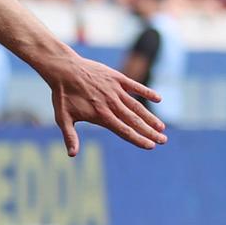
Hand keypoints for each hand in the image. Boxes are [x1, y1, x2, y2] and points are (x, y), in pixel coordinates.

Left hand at [45, 54, 167, 154]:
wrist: (64, 69)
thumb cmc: (62, 96)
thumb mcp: (63, 118)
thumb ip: (70, 136)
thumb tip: (72, 155)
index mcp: (100, 115)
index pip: (124, 131)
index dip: (138, 139)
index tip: (150, 146)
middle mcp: (111, 104)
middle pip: (134, 121)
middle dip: (150, 132)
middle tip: (163, 140)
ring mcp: (115, 90)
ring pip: (137, 106)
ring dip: (150, 117)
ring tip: (162, 127)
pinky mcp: (117, 78)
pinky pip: (135, 86)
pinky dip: (147, 92)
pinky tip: (158, 99)